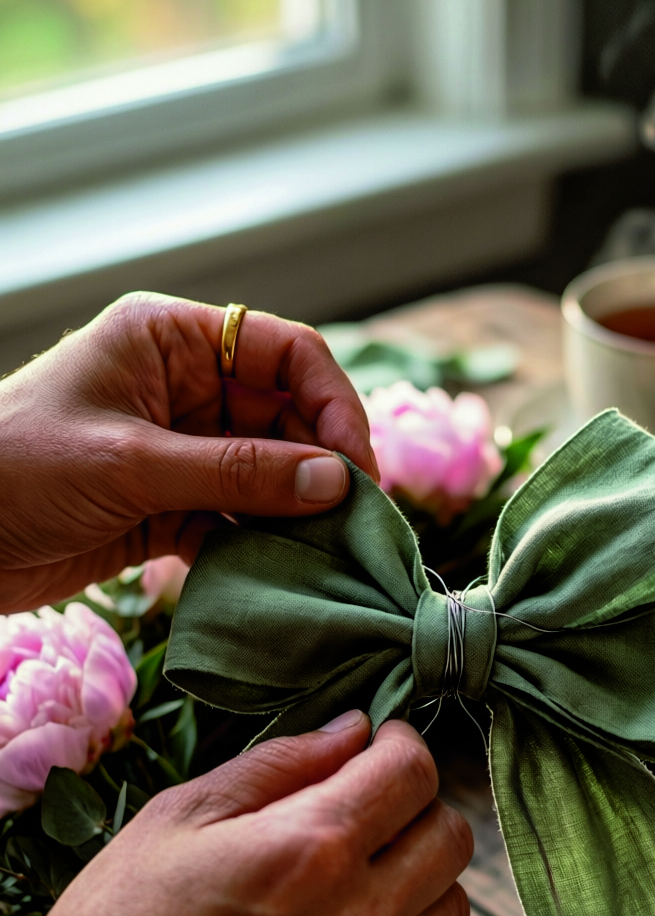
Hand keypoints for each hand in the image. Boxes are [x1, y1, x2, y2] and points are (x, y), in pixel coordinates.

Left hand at [0, 291, 377, 612]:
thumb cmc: (16, 468)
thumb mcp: (131, 464)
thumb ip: (237, 472)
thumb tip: (335, 482)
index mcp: (170, 340)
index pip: (284, 351)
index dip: (332, 402)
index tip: (356, 465)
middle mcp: (183, 388)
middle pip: (287, 417)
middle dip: (324, 467)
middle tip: (360, 523)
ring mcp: (179, 451)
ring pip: (269, 475)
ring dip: (300, 513)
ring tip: (335, 555)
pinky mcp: (168, 508)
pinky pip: (238, 520)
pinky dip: (263, 546)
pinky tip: (288, 575)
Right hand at [0, 714, 471, 915]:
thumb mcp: (178, 818)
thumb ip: (279, 766)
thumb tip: (352, 733)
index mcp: (310, 849)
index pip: (414, 774)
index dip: (400, 747)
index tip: (377, 750)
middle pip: (452, 838)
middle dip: (417, 809)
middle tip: (369, 813)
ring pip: (450, 911)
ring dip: (417, 882)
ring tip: (357, 883)